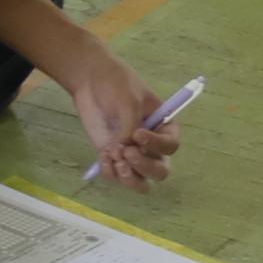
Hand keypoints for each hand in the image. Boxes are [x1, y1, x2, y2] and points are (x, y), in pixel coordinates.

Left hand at [60, 50, 177, 187]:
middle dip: (144, 166)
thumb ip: (130, 126)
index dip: (156, 145)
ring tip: (114, 158)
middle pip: (160, 171)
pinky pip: (116, 176)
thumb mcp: (129, 100)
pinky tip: (103, 155)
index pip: (171, 146)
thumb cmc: (117, 84)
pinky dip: (110, 171)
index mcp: (164, 127)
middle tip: (126, 152)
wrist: (91, 80)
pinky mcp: (113, 157)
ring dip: (129, 177)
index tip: (137, 133)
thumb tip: (123, 150)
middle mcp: (152, 145)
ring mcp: (132, 153)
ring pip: (140, 181)